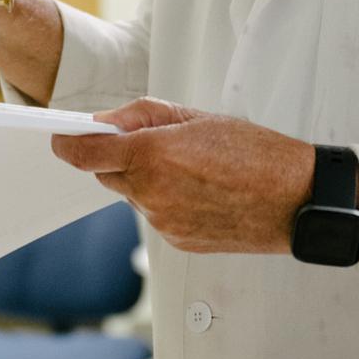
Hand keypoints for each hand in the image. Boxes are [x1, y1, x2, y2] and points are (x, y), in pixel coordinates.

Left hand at [50, 99, 317, 255]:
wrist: (298, 200)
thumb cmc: (257, 153)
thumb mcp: (197, 117)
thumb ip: (142, 117)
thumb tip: (103, 122)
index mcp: (152, 155)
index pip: (84, 153)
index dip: (67, 144)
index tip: (60, 137)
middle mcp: (151, 192)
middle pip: (106, 175)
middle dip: (118, 158)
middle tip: (154, 144)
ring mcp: (163, 222)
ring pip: (133, 196)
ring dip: (147, 181)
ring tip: (193, 169)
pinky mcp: (177, 241)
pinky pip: (156, 216)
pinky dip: (166, 202)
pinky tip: (202, 192)